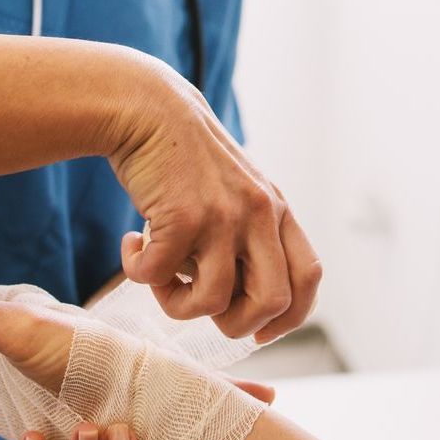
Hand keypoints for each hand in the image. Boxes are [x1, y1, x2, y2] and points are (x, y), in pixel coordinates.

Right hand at [112, 64, 321, 342]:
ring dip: (178, 305)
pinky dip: (139, 274)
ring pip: (214, 302)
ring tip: (157, 278)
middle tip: (200, 309)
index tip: (258, 331)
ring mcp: (223, 215)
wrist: (147, 108)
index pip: (308, 277)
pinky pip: (160, 276)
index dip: (289, 317)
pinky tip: (130, 248)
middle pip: (273, 302)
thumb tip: (235, 302)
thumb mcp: (233, 190)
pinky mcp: (182, 215)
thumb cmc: (183, 159)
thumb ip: (246, 235)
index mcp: (275, 209)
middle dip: (236, 325)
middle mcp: (258, 213)